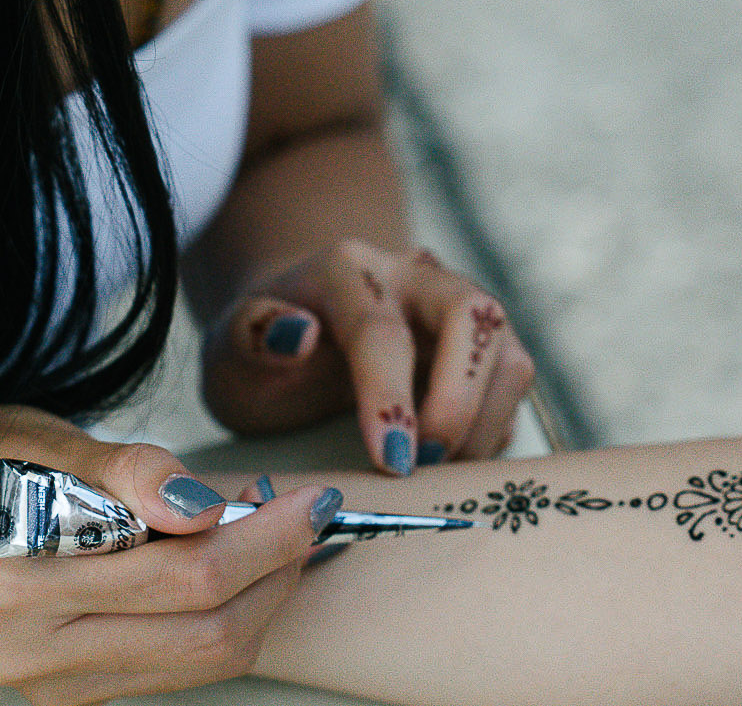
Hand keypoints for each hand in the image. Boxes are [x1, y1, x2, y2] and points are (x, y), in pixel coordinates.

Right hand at [0, 406, 338, 704]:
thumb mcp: (44, 441)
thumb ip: (129, 472)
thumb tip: (205, 504)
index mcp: (27, 582)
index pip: (185, 575)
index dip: (267, 537)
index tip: (313, 498)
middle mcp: (38, 651)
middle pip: (204, 631)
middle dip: (278, 572)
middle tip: (311, 516)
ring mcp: (54, 684)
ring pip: (201, 662)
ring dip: (261, 601)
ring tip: (281, 539)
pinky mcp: (71, 694)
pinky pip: (174, 670)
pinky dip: (223, 623)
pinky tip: (238, 573)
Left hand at [200, 240, 535, 473]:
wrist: (297, 329)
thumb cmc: (262, 349)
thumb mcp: (229, 347)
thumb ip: (250, 335)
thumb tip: (296, 335)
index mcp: (346, 271)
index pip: (380, 330)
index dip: (388, 397)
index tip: (389, 459)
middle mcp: (414, 276)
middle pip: (472, 314)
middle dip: (459, 399)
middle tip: (423, 462)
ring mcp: (456, 308)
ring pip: (507, 350)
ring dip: (484, 420)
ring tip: (435, 469)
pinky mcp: (483, 347)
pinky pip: (512, 385)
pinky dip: (493, 429)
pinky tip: (449, 462)